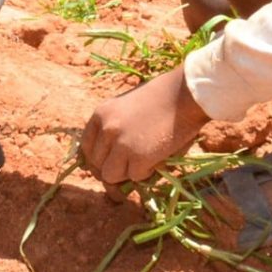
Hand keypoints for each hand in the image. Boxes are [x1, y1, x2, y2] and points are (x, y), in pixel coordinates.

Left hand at [80, 67, 207, 184]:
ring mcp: (121, 144)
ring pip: (111, 176)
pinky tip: (157, 157)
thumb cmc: (162, 97)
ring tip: (145, 160)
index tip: (108, 163)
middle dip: (112, 169)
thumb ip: (114, 127)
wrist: (185, 94)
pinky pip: (134, 177)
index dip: (97, 159)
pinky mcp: (138, 157)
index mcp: (101, 114)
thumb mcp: (127, 106)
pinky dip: (146, 172)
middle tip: (129, 167)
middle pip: (96, 165)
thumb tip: (109, 160)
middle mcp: (106, 129)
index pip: (86, 147)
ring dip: (126, 173)